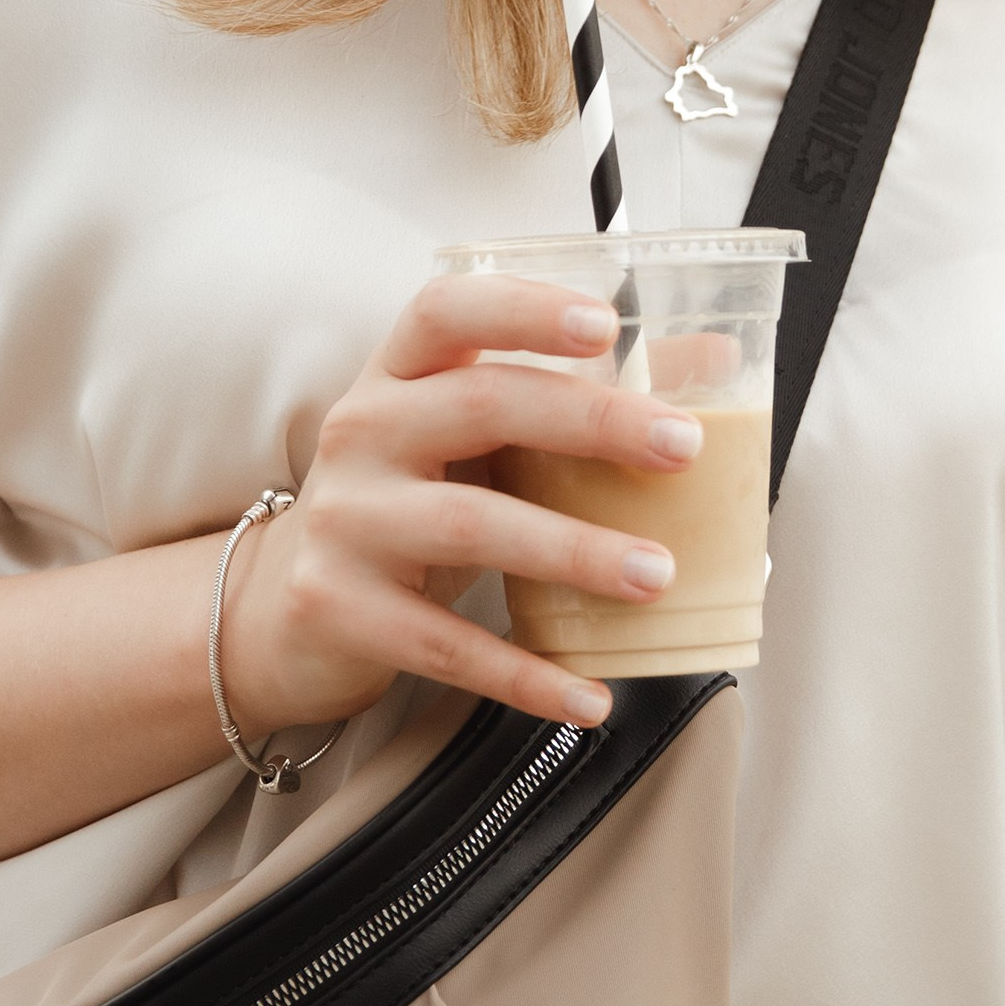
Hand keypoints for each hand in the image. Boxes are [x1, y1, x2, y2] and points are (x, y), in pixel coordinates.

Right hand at [217, 273, 702, 737]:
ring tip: (658, 576)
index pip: (445, 311)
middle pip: (479, 407)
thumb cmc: (414, 499)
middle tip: (683, 449)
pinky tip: (591, 696)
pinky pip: (445, 645)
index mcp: (398, 375)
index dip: (523, 308)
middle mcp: (361, 431)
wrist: (288, 604)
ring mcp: (346, 521)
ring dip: (574, 551)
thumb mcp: (476, 439)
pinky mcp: (340, 608)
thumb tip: (717, 360)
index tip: (605, 323)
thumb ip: (580, 398)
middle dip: (592, 423)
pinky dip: (526, 674)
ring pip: (469, 526)